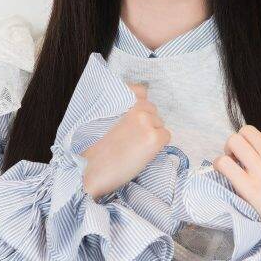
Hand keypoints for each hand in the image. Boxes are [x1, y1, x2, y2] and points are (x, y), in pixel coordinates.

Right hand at [81, 83, 170, 200]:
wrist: (94, 170)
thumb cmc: (96, 151)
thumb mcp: (106, 122)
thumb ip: (123, 113)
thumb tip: (138, 115)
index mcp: (122, 104)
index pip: (141, 90)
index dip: (141, 102)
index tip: (136, 114)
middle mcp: (137, 110)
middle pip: (153, 110)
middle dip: (147, 121)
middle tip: (135, 137)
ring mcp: (147, 123)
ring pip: (160, 124)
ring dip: (153, 133)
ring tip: (137, 147)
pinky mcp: (154, 138)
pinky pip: (166, 136)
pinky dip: (159, 145)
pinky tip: (144, 152)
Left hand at [212, 125, 260, 246]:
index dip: (258, 143)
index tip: (257, 154)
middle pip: (246, 132)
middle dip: (241, 140)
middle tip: (239, 154)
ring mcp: (260, 169)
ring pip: (233, 141)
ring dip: (229, 149)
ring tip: (231, 161)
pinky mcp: (247, 186)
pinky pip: (224, 163)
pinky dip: (220, 164)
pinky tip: (223, 170)